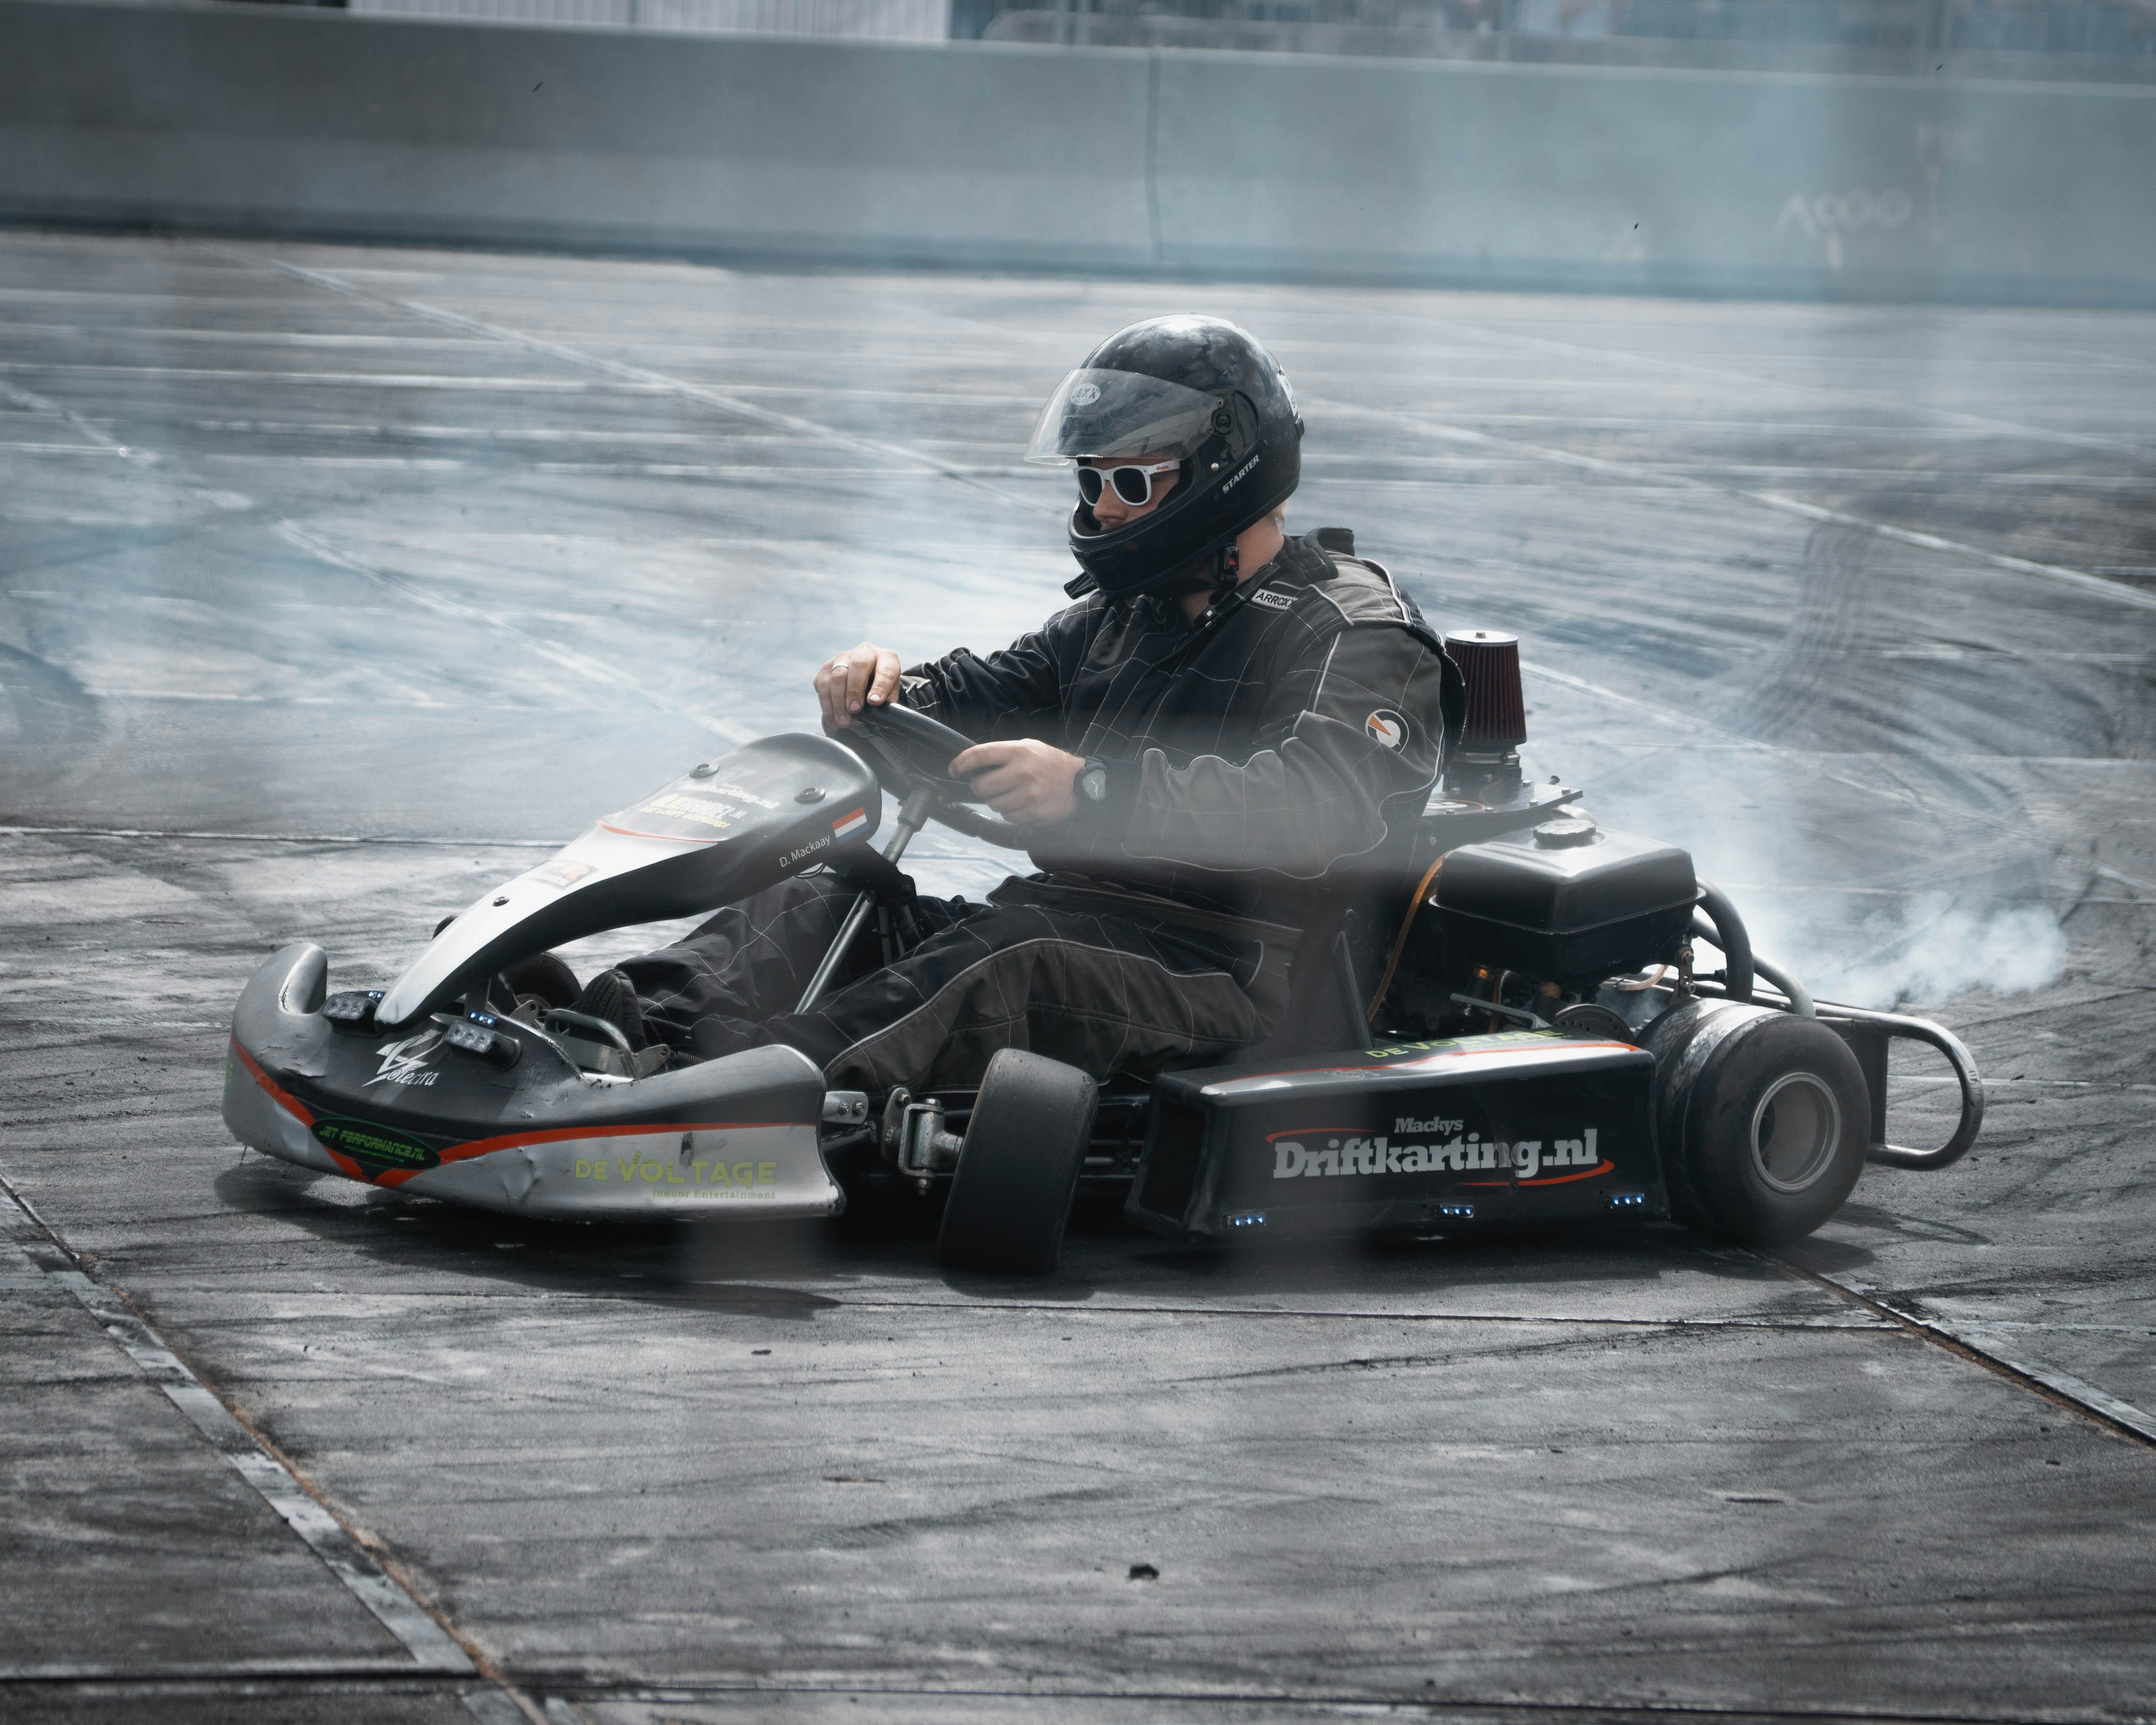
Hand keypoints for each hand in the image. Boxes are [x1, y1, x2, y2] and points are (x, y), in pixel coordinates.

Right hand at [814, 642, 901, 729]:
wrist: (865, 682)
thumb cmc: (880, 691)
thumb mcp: (890, 695)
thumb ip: (886, 703)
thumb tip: (877, 715)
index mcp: (886, 658)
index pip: (885, 670)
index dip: (880, 686)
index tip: (874, 702)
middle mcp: (865, 652)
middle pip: (858, 665)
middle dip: (854, 689)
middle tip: (854, 709)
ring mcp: (843, 657)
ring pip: (837, 675)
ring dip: (838, 702)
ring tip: (843, 722)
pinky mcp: (827, 667)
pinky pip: (822, 684)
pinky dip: (826, 705)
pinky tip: (832, 720)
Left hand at [949, 740, 1084, 825]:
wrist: (1079, 783)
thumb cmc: (1050, 763)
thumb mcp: (1029, 747)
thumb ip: (1003, 753)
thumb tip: (973, 765)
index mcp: (1018, 752)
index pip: (979, 755)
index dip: (961, 763)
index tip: (954, 770)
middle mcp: (1021, 773)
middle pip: (980, 786)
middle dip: (980, 787)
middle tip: (989, 785)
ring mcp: (1028, 795)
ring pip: (993, 804)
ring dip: (997, 801)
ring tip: (1012, 793)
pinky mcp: (1033, 813)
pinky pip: (1008, 817)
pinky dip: (1011, 812)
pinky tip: (1022, 803)